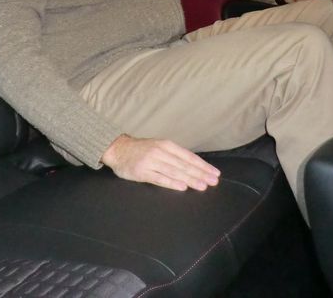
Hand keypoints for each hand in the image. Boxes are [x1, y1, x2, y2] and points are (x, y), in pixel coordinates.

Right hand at [101, 134, 220, 191]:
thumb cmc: (141, 149)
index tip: (214, 173)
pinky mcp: (142, 172)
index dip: (202, 165)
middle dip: (200, 173)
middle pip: (184, 165)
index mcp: (166, 145)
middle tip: (213, 181)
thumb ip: (174, 155)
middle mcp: (160, 152)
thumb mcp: (159, 146)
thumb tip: (194, 166)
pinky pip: (159, 178)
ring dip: (190, 179)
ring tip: (202, 185)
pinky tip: (182, 187)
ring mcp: (151, 162)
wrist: (118, 149)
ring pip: (175, 171)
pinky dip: (172, 183)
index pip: (189, 156)